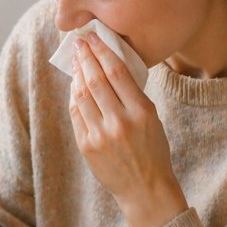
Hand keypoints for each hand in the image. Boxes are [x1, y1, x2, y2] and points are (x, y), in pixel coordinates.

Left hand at [69, 32, 187, 226]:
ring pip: (82, 95)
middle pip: (96, 80)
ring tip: (77, 62)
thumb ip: (132, 95)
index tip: (93, 38)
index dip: (102, 51)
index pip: (117, 72)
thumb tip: (108, 67)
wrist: (144, 189)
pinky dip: (74, 96)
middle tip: (79, 43)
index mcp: (142, 111)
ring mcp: (100, 135)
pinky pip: (76, 113)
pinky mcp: (86, 146)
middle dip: (86, 58)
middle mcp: (120, 121)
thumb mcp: (152, 119)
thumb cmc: (153, 150)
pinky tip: (75, 85)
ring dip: (77, 75)